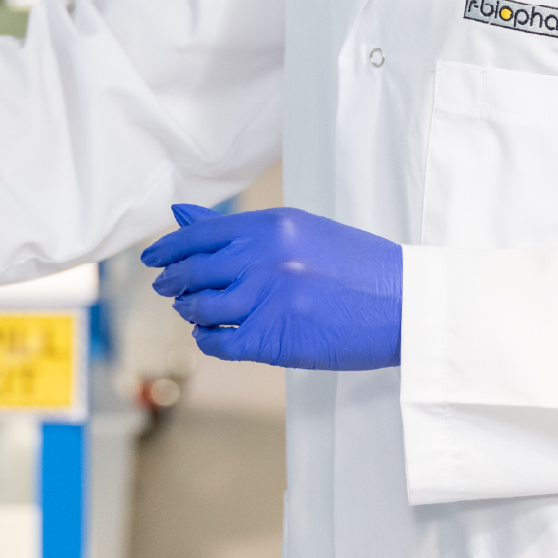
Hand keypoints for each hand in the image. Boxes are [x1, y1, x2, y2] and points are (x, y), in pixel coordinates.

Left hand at [142, 204, 402, 370]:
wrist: (404, 305)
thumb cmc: (358, 267)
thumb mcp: (303, 231)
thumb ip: (242, 228)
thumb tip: (182, 215)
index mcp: (272, 226)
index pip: (199, 234)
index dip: (168, 249)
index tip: (153, 259)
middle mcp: (264, 257)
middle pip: (193, 271)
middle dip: (172, 282)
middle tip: (167, 287)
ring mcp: (267, 299)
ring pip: (201, 308)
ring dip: (191, 311)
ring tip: (196, 311)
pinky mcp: (274, 338)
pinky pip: (219, 342)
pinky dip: (208, 340)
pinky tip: (214, 336)